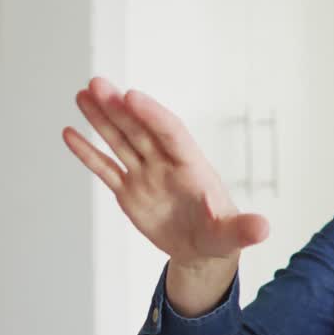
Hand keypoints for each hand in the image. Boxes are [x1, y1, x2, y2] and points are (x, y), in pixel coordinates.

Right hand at [62, 78, 268, 309]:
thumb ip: (244, 229)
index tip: (131, 95)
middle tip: (97, 83)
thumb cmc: (221, 234)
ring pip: (120, 141)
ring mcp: (146, 175)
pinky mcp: (129, 192)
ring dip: (101, 119)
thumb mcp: (233, 235)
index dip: (153, 115)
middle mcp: (166, 164)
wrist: (203, 251)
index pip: (171, 134)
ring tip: (83, 94)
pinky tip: (70, 132)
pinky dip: (88, 153)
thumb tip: (263, 228)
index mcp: (192, 167)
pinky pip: (106, 169)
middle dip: (119, 108)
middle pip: (140, 130)